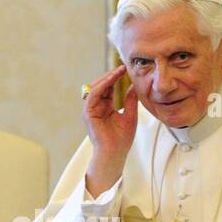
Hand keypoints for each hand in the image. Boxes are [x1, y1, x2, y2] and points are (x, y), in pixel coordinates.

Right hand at [82, 64, 138, 193]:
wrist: (114, 154)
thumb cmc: (121, 140)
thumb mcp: (130, 116)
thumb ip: (131, 101)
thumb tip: (134, 87)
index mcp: (105, 107)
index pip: (108, 88)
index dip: (116, 78)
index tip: (126, 70)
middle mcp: (96, 107)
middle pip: (101, 85)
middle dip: (111, 75)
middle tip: (122, 67)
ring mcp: (90, 110)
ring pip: (95, 87)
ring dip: (106, 78)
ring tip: (118, 71)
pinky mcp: (88, 113)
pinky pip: (92, 95)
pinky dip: (101, 86)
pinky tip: (110, 80)